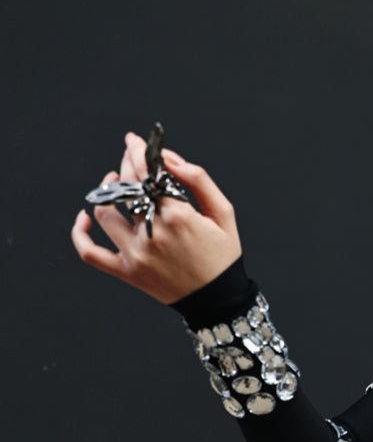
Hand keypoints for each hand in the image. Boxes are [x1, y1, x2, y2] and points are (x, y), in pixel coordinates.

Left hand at [70, 130, 242, 304]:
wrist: (217, 300)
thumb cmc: (222, 256)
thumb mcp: (223, 213)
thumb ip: (198, 179)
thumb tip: (169, 159)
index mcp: (178, 217)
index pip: (148, 174)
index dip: (138, 152)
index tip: (135, 141)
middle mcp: (153, 234)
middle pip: (127, 188)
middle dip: (127, 164)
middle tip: (130, 154)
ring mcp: (136, 255)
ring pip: (106, 213)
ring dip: (106, 191)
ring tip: (114, 182)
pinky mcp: (126, 272)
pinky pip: (90, 253)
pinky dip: (80, 235)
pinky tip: (83, 218)